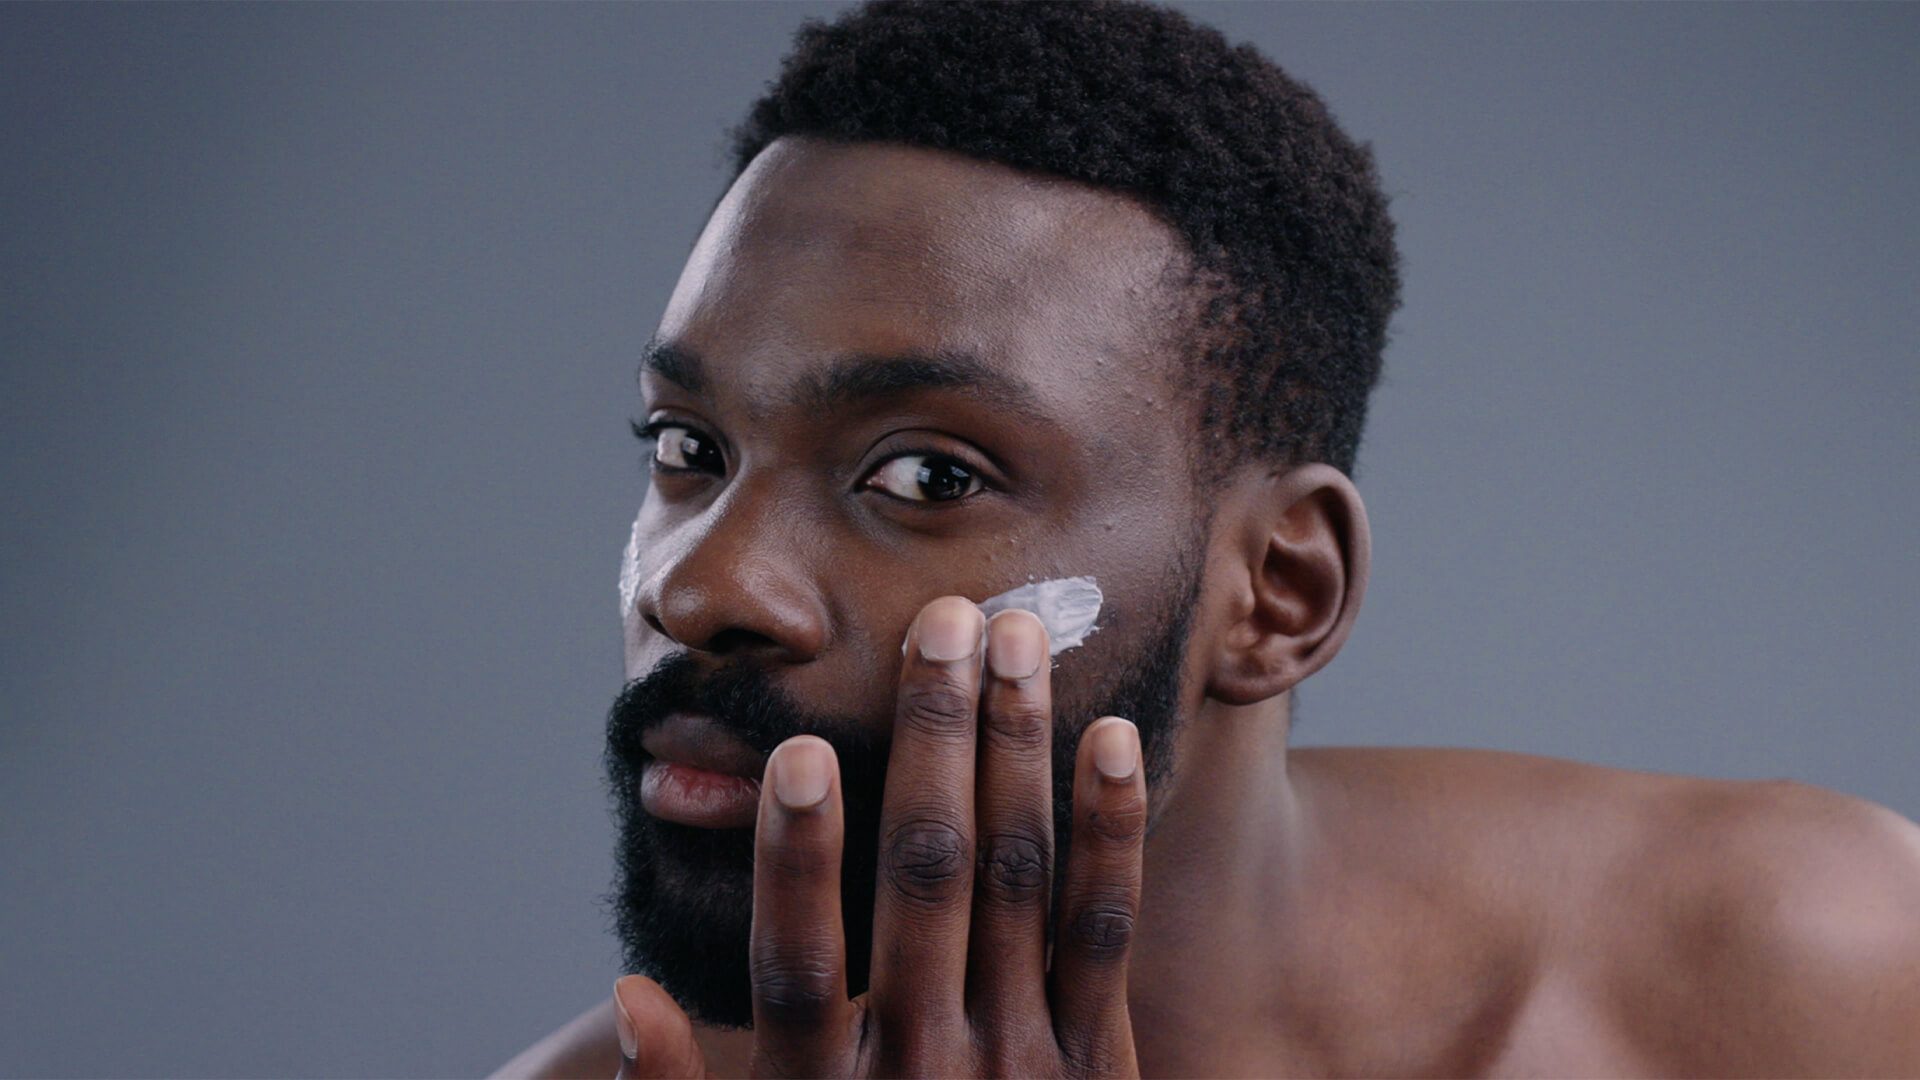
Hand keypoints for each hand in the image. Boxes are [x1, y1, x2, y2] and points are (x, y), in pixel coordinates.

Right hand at [615, 595, 1148, 1077]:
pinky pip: (1105, 933)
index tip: (793, 754)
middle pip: (924, 882)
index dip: (793, 861)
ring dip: (1017, 750)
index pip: (799, 965)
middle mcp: (922, 1071)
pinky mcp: (1098, 1065)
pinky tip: (1112, 739)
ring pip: (1018, 880)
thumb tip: (629, 991)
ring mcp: (1020, 1064)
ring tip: (1018, 640)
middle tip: (944, 623)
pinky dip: (1110, 831)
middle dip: (934, 742)